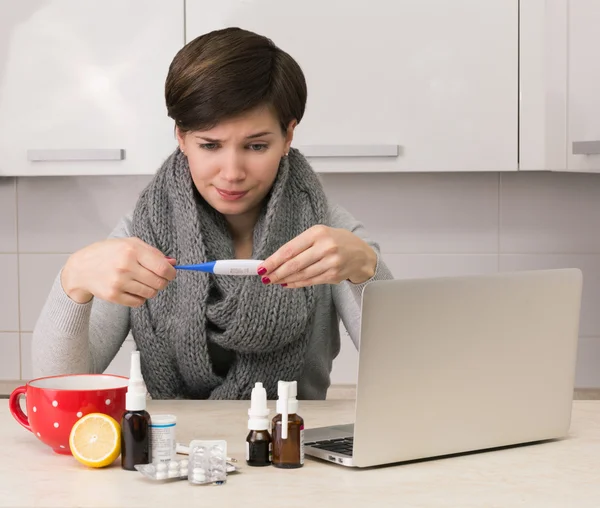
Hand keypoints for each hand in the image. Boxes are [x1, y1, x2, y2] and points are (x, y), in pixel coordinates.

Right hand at [61, 237, 176, 306]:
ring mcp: (118, 282)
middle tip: (156, 278)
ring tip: (142, 282)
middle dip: (162, 282)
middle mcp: (125, 266)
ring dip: (151, 289)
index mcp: (132, 250)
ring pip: (150, 293)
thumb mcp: (130, 244)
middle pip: (159, 283)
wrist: (81, 268)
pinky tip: (132, 289)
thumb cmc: (109, 253)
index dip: (171, 273)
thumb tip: (173, 263)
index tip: (170, 273)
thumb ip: (153, 252)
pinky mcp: (113, 295)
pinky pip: (138, 302)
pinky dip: (140, 297)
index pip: (162, 268)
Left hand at [258, 225, 376, 287]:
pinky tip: (287, 283)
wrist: (361, 254)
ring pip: (301, 274)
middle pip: (294, 263)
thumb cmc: (336, 242)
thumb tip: (275, 260)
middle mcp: (325, 247)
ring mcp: (331, 262)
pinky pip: (310, 281)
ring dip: (285, 279)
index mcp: (318, 233)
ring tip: (274, 280)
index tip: (262, 267)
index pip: (290, 249)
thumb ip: (300, 245)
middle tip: (265, 277)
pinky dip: (297, 283)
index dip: (274, 260)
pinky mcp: (334, 275)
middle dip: (276, 272)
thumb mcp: (320, 235)